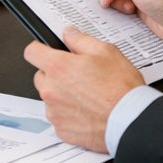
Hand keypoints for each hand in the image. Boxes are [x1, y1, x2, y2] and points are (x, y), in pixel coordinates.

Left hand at [25, 29, 144, 152]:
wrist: (130, 120)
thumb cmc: (121, 88)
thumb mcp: (106, 51)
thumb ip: (80, 39)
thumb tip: (69, 33)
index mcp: (58, 67)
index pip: (32, 52)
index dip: (40, 49)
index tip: (46, 52)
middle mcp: (51, 90)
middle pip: (40, 76)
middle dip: (54, 74)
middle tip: (77, 76)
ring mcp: (54, 111)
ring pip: (50, 98)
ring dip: (61, 95)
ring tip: (86, 95)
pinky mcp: (61, 130)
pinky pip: (59, 117)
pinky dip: (69, 114)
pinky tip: (87, 111)